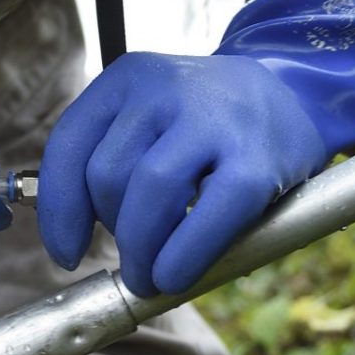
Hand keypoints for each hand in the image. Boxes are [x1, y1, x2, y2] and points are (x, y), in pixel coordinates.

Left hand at [36, 0, 354, 298]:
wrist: (295, 92)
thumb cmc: (207, 122)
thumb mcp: (152, 115)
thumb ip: (111, 159)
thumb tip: (69, 245)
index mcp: (127, 78)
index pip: (68, 146)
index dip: (59, 211)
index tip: (65, 254)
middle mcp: (164, 89)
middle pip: (106, 175)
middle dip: (110, 231)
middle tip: (131, 261)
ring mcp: (212, 121)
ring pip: (148, 194)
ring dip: (141, 250)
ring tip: (150, 276)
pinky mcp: (256, 160)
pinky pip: (207, 218)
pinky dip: (183, 257)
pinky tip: (175, 276)